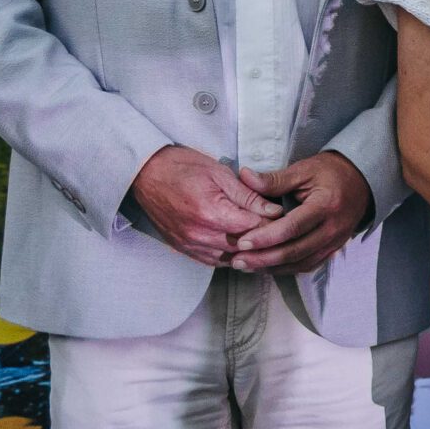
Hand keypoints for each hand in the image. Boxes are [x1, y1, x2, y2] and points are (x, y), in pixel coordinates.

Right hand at [129, 146, 281, 265]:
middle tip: (277, 228)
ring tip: (261, 238)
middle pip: (244, 247)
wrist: (146, 174)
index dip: (272, 224)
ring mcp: (190, 245)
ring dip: (248, 250)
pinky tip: (240, 246)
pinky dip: (230, 255)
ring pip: (231, 258)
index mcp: (211, 214)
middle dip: (264, 238)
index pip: (254, 228)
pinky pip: (214, 261)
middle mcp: (200, 235)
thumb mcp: (220, 173)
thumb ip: (248, 196)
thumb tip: (274, 211)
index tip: (283, 217)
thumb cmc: (182, 167)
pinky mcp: (183, 249)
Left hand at [226, 152, 372, 274]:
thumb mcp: (304, 170)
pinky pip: (308, 265)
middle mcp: (332, 228)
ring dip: (272, 267)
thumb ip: (275, 179)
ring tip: (247, 266)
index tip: (242, 242)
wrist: (362, 181)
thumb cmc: (331, 172)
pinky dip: (286, 269)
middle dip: (263, 258)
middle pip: (295, 251)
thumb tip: (245, 177)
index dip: (266, 237)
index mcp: (325, 206)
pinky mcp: (333, 249)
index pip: (292, 227)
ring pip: (300, 263)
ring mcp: (335, 242)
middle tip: (238, 261)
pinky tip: (267, 267)